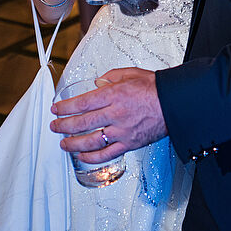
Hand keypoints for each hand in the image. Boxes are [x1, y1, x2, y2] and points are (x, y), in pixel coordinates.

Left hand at [49, 68, 166, 162]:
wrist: (175, 104)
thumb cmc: (155, 89)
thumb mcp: (129, 73)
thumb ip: (110, 77)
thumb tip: (96, 83)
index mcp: (114, 95)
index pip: (82, 103)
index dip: (65, 107)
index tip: (56, 109)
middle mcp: (116, 114)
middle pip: (82, 123)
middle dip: (64, 125)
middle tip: (54, 126)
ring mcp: (122, 131)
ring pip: (91, 141)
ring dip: (73, 143)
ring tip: (63, 143)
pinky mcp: (129, 144)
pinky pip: (107, 154)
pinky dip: (92, 157)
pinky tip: (82, 156)